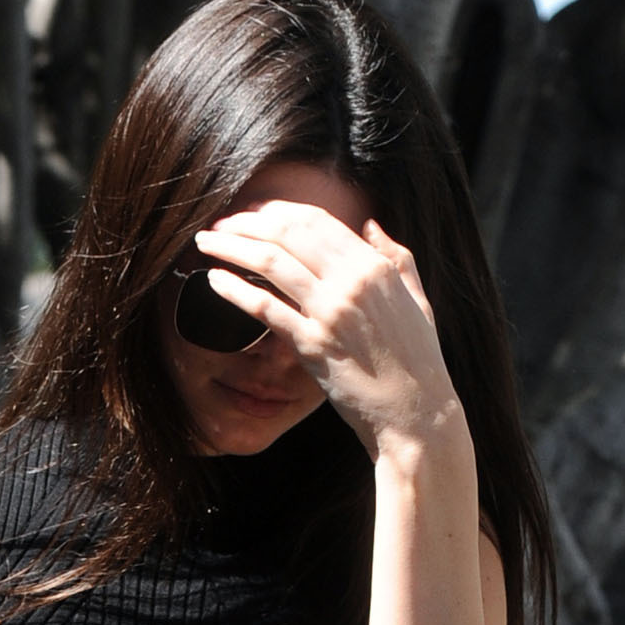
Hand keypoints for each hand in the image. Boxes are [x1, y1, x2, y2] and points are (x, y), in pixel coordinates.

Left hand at [196, 203, 464, 470]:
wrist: (415, 414)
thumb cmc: (419, 362)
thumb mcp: (417, 299)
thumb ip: (397, 257)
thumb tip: (370, 225)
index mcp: (374, 266)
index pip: (316, 220)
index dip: (277, 211)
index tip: (252, 212)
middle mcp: (351, 282)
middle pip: (287, 233)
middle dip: (246, 222)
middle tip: (220, 225)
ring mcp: (329, 312)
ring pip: (270, 262)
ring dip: (232, 248)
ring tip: (206, 244)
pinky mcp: (312, 346)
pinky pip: (264, 308)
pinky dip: (235, 290)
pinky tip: (214, 281)